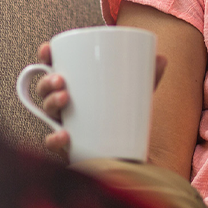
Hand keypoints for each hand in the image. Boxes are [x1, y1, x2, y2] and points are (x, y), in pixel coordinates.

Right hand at [33, 41, 167, 156]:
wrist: (129, 157)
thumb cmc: (125, 118)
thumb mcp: (136, 95)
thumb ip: (148, 78)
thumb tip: (163, 58)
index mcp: (75, 86)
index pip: (52, 68)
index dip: (44, 57)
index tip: (46, 50)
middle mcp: (64, 106)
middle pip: (45, 90)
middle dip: (47, 81)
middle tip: (61, 79)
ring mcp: (64, 126)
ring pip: (46, 113)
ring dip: (51, 102)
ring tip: (65, 97)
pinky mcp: (69, 148)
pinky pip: (53, 144)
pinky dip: (55, 139)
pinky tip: (65, 134)